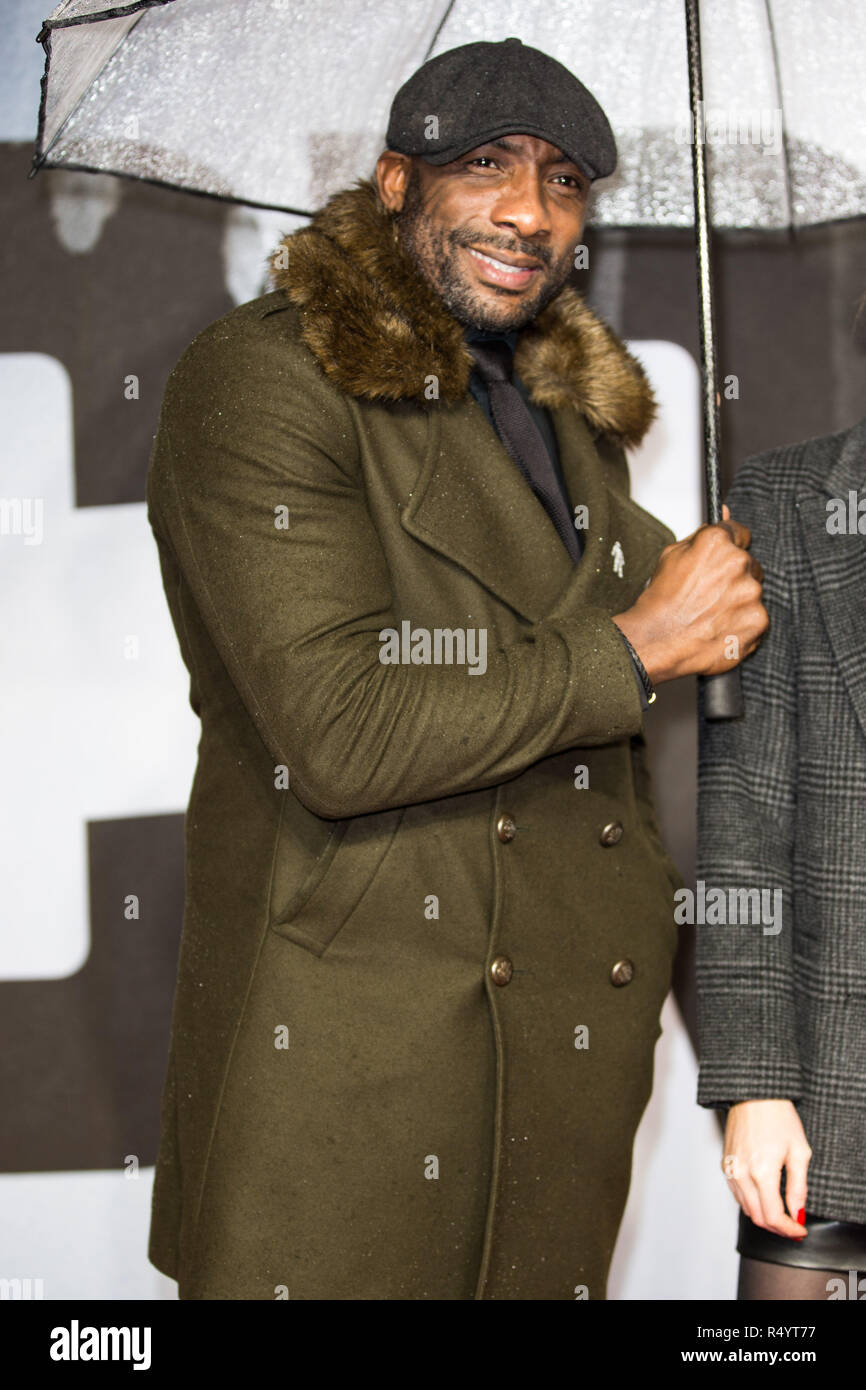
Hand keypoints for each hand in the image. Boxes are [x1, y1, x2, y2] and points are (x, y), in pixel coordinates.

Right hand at [613, 503, 768, 683]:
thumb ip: (702, 535)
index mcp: (718, 543)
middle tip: (711, 593)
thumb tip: (721, 517)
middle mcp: (739, 563)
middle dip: (735, 577)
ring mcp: (752, 593)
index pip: (740, 532)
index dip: (732, 546)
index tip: (727, 558)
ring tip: (712, 613)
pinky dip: (742, 623)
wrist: (658, 640)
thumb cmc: (661, 601)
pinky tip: (720, 626)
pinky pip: (756, 617)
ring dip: (739, 600)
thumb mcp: (671, 556)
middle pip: (749, 565)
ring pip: (753, 592)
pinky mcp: (758, 620)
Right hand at [721, 1099, 811, 1238]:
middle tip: (793, 1226)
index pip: (773, 1216)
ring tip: (781, 1213)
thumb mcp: (799, 1152)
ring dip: (764, 1216)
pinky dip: (751, 1202)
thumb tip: (797, 1213)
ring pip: (745, 1208)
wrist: (753, 1094)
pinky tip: (764, 1197)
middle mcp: (742, 1174)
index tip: (800, 1230)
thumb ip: (798, 1187)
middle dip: (777, 1227)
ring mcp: (730, 1169)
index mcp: (762, 1172)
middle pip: (757, 1217)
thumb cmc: (778, 1118)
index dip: (788, 1229)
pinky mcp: (725, 1164)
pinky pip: (737, 1194)